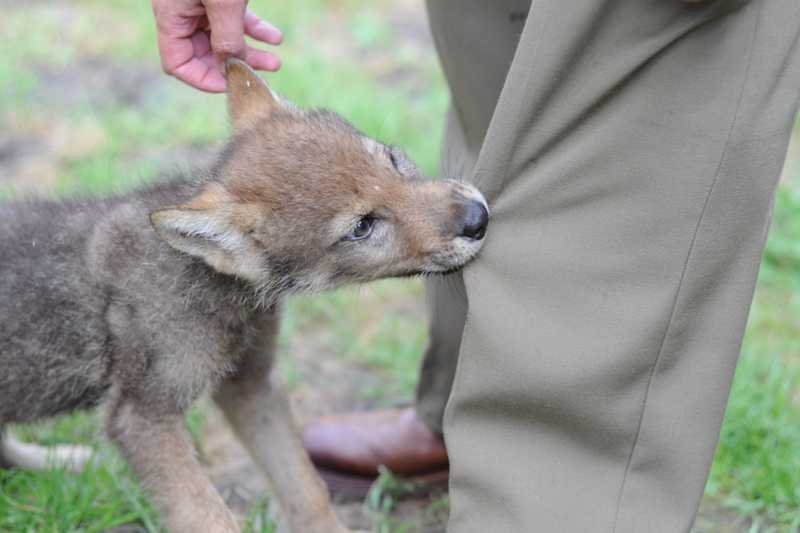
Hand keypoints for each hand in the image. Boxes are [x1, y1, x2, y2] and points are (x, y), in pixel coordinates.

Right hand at [152, 0, 281, 92]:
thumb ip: (227, 37)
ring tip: (276, 62)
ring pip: (224, 39)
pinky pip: (235, 20)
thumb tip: (231, 66)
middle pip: (204, 54)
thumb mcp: (223, 2)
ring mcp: (199, 5)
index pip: (178, 64)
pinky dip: (254, 30)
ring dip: (250, 52)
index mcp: (171, 17)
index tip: (232, 82)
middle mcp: (182, 14)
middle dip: (235, 66)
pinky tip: (275, 37)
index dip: (204, 79)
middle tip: (263, 73)